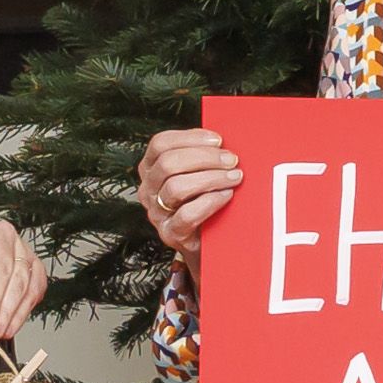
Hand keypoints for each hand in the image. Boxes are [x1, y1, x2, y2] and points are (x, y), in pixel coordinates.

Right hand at [139, 126, 243, 252]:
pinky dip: (210, 202)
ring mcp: (157, 213)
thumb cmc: (205, 202)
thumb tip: (224, 140)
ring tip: (234, 178)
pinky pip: (187, 215)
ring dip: (211, 178)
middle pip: (168, 163)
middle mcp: (149, 190)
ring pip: (176, 188)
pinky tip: (226, 195)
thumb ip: (203, 156)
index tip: (218, 140)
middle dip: (204, 158)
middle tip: (231, 160)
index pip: (160, 144)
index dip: (190, 138)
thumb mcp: (198, 174)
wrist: (207, 244)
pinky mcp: (171, 234)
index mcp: (151, 168)